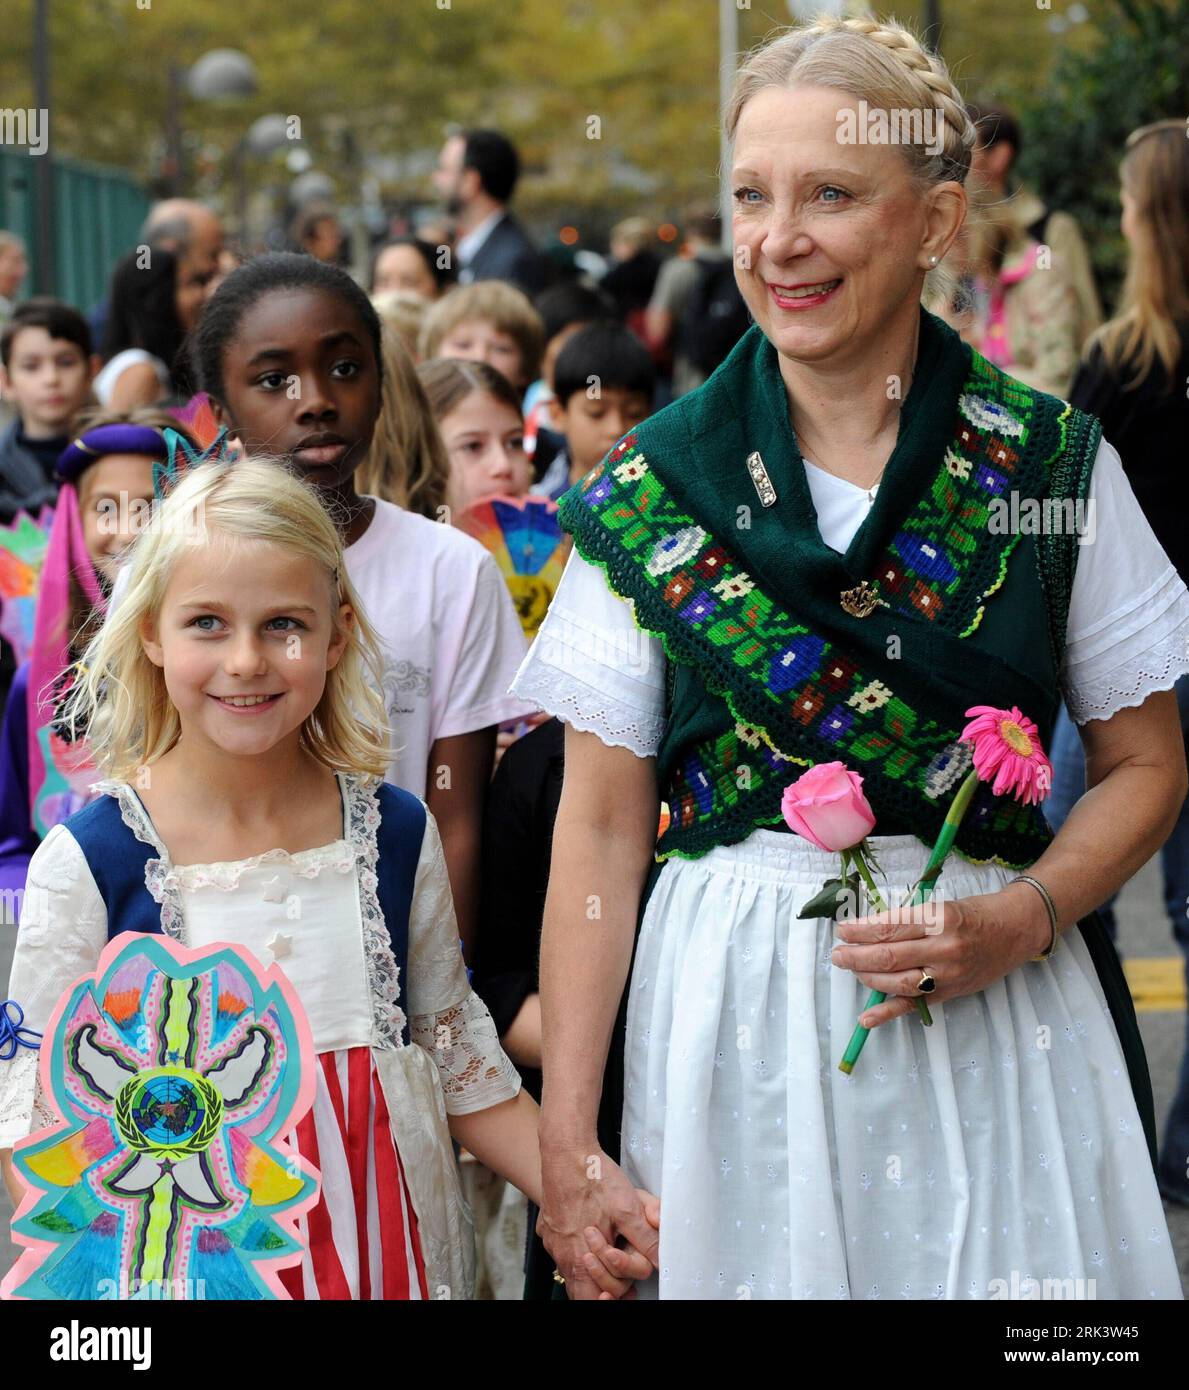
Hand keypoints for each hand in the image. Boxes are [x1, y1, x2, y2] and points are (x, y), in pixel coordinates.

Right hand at [538, 1143, 660, 1299]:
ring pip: (570, 1270)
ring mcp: (552, 1240)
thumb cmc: (594, 1177)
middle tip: (621, 1284)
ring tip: (608, 1258)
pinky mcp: (548, 1226)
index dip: (612, 1298)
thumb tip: (660, 1260)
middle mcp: (561, 1253)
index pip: (592, 1298)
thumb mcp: (628, 1208)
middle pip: (580, 1289)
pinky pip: (562, 1250)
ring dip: (590, 1270)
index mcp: (579, 1256)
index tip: (626, 1294)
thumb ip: (645, 1239)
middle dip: (603, 1286)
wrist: (565, 1149)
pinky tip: (589, 1237)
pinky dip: (577, 1252)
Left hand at [830, 881, 1051, 1028]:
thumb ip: (909, 919)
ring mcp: (947, 975)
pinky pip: (913, 1006)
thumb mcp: (941, 906)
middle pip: (889, 955)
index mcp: (939, 919)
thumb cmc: (974, 914)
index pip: (890, 927)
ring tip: (849, 968)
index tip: (843, 930)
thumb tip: (867, 930)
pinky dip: (887, 1014)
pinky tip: (866, 1018)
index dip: (861, 930)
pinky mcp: (949, 993)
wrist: (1014, 932)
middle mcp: (944, 948)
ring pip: (897, 981)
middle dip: (856, 955)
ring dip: (867, 977)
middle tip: (837, 953)